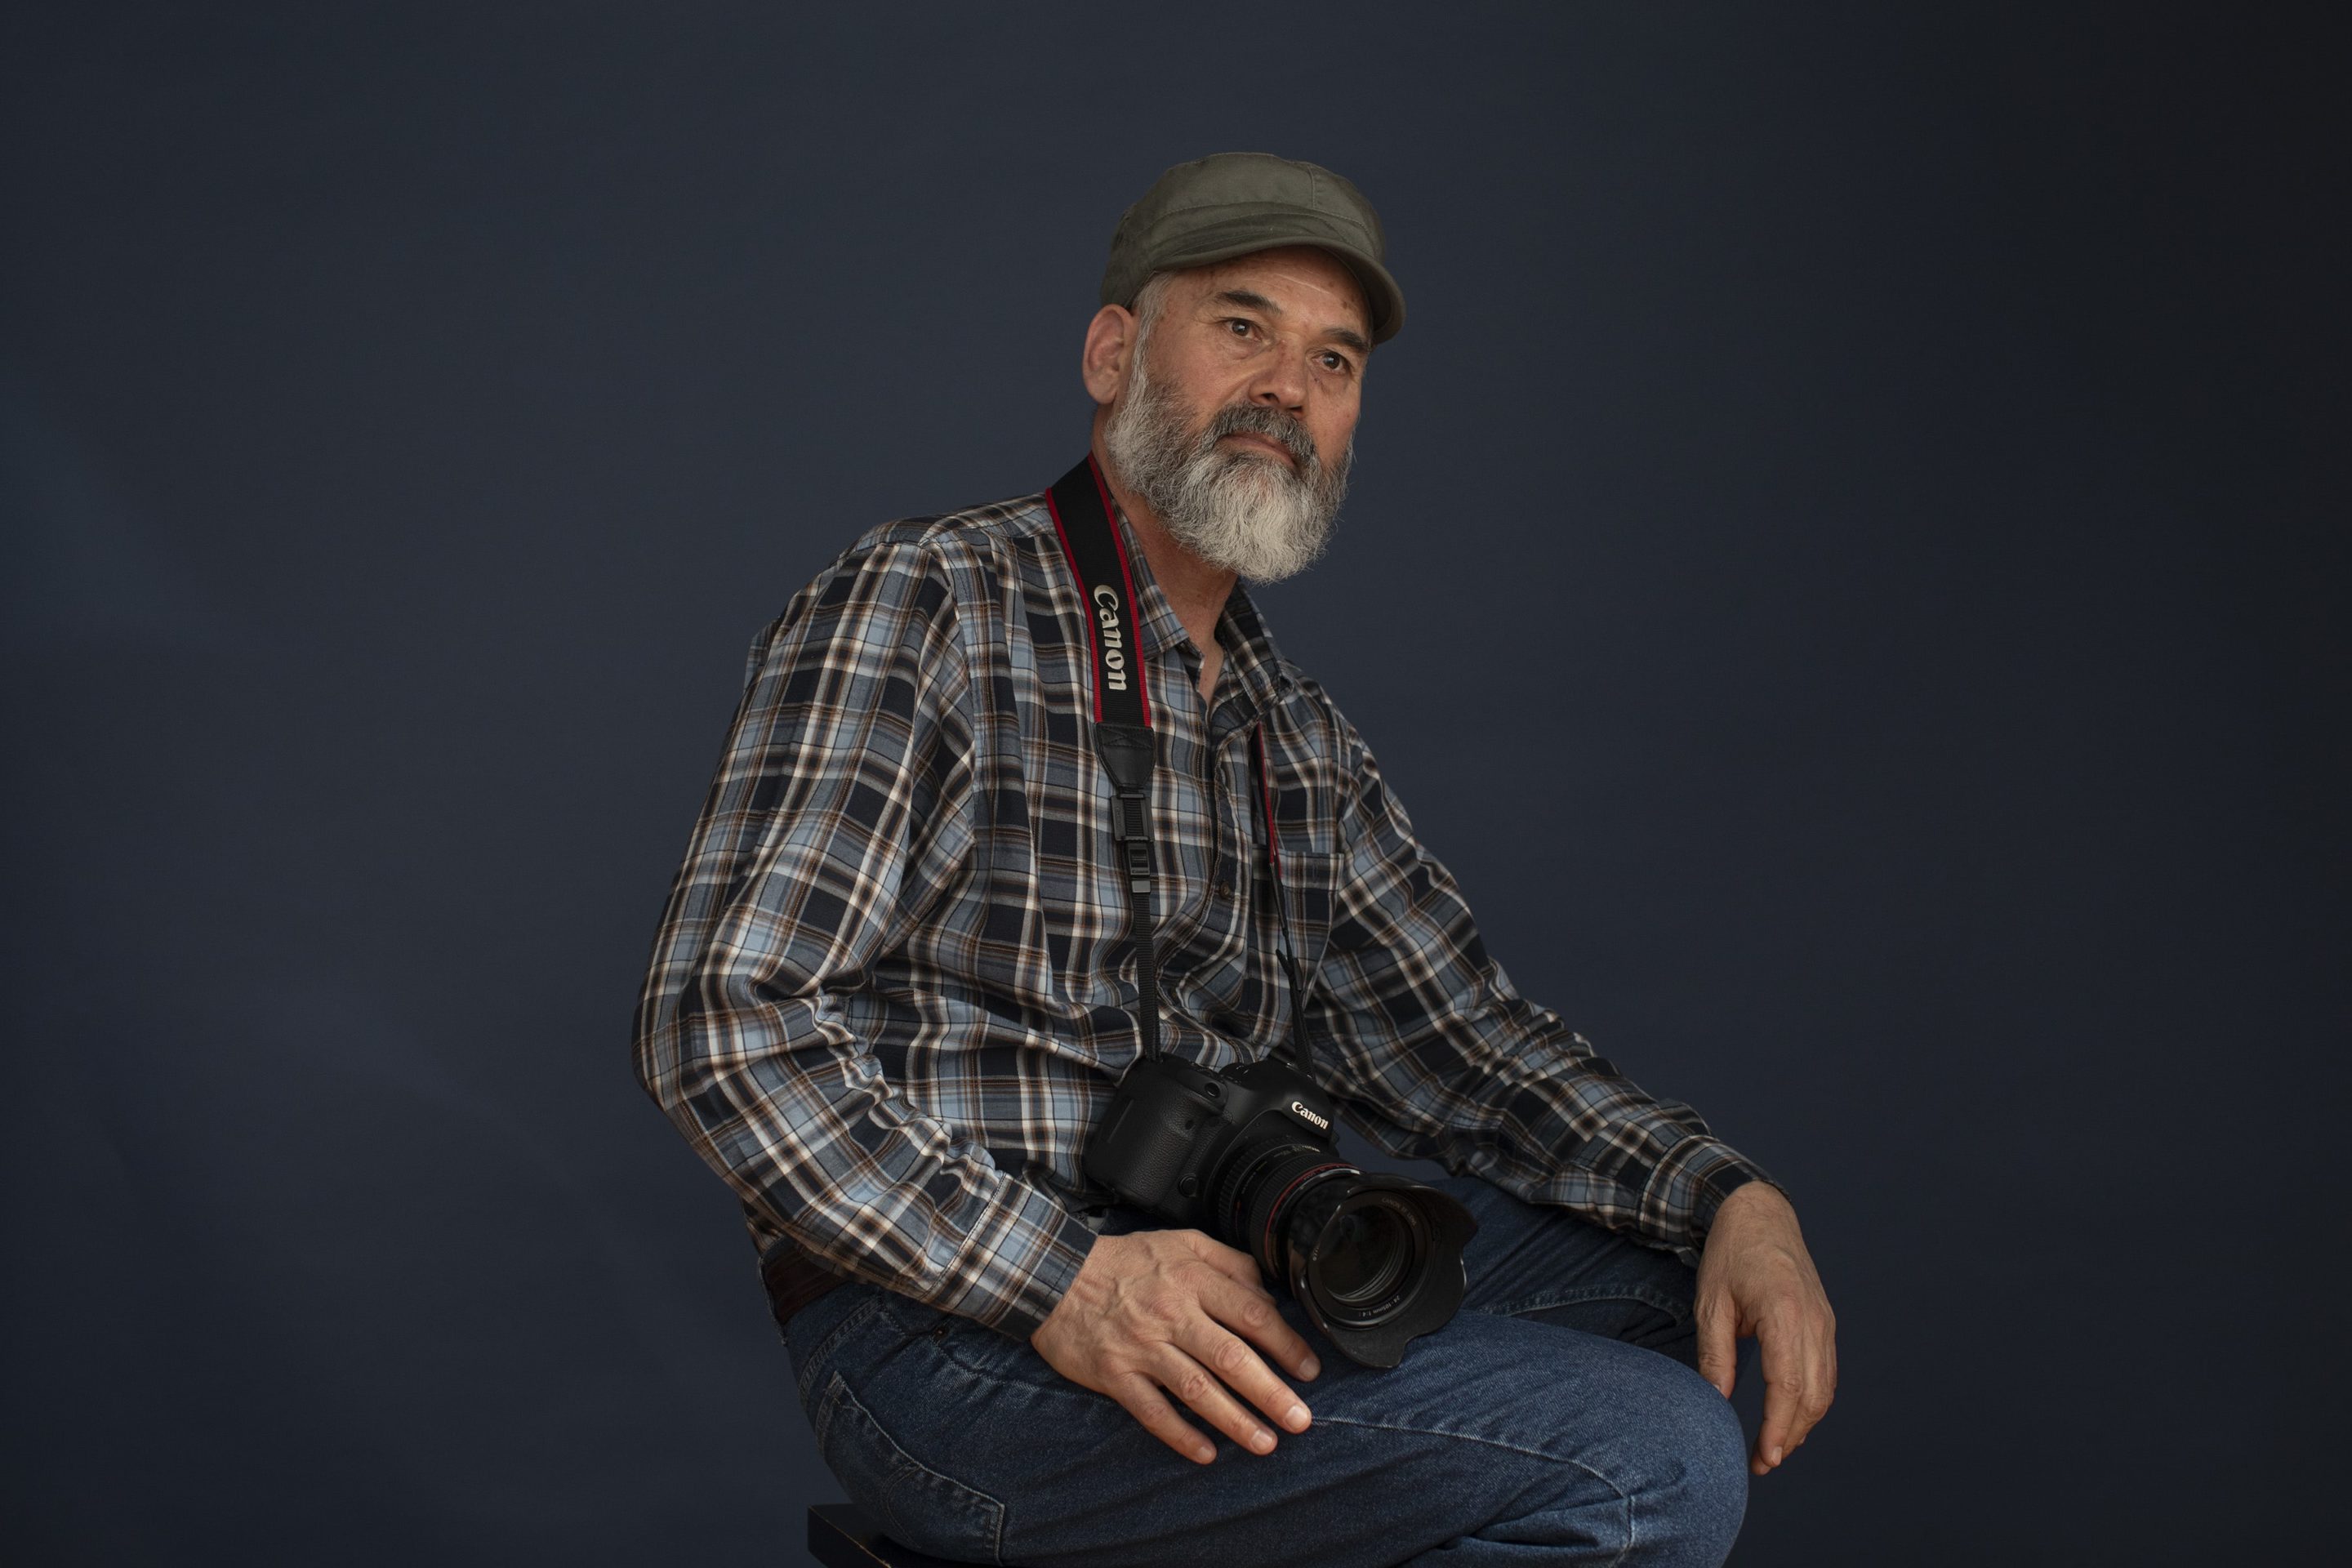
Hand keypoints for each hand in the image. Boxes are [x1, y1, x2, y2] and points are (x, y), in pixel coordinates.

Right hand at [1031, 1228, 1320, 1463]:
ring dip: (1234, 1420)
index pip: (1251, 1315)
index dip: (1285, 1345)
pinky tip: (1206, 1453)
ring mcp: (1141, 1347)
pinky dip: (1179, 1434)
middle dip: (1271, 1393)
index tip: (1308, 1370)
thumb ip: (1229, 1263)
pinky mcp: (1113, 1373)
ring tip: (1265, 1442)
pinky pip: (1151, 1410)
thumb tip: (1268, 1293)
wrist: (1056, 1274)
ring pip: (1196, 1389)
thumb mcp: (1182, 1242)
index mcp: (1192, 1279)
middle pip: (1230, 1358)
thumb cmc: (1126, 1262)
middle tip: (1300, 1420)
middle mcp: (1171, 1314)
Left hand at [1693, 1182, 1836, 1475]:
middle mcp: (1813, 1320)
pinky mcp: (1825, 1324)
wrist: (1759, 1214)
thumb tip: (1715, 1403)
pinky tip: (1789, 1418)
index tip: (1766, 1458)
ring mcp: (1824, 1322)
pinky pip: (1826, 1373)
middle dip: (1791, 1436)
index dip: (1779, 1427)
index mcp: (1783, 1311)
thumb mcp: (1710, 1302)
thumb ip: (1716, 1354)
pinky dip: (1811, 1401)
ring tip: (1773, 1449)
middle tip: (1761, 1463)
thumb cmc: (1730, 1254)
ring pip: (1825, 1388)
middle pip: (1814, 1395)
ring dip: (1803, 1424)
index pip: (1789, 1384)